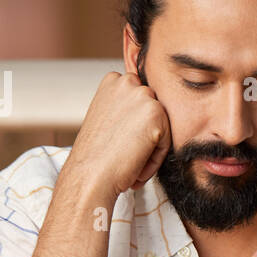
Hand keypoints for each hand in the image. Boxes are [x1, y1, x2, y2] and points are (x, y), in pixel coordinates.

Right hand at [68, 70, 173, 194]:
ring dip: (149, 148)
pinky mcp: (156, 114)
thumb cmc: (96, 155)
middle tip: (124, 154)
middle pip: (154, 113)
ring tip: (128, 162)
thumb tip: (145, 113)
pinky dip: (155, 159)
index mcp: (113, 80)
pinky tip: (135, 165)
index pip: (141, 101)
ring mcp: (143, 96)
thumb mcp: (107, 118)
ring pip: (161, 128)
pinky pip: (166, 142)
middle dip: (143, 135)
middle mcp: (128, 82)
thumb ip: (125, 107)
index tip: (122, 142)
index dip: (134, 126)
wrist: (89, 176)